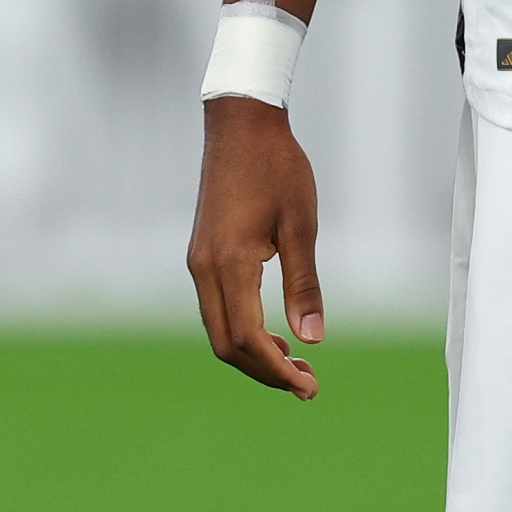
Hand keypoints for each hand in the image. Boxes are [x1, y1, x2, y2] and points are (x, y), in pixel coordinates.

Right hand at [187, 97, 324, 398]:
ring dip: (253, 353)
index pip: (248, 339)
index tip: (309, 387)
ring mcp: (198, 261)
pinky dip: (242, 330)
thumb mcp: (300, 225)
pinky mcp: (201, 253)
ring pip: (219, 329)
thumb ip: (304, 284)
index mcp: (230, 264)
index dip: (276, 371)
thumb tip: (313, 338)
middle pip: (226, 345)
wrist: (241, 124)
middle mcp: (204, 269)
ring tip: (294, 362)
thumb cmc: (277, 168)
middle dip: (264, 371)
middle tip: (307, 383)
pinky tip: (273, 332)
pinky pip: (216, 307)